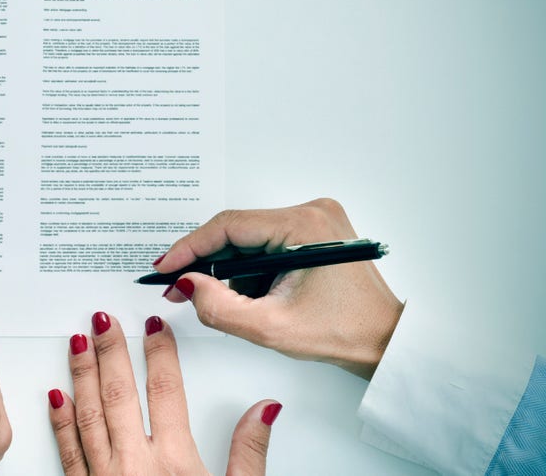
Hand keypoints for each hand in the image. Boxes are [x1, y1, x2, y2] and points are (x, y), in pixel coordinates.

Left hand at [48, 313, 278, 474]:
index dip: (161, 353)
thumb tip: (263, 411)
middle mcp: (134, 467)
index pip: (167, 392)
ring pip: (88, 414)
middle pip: (121, 394)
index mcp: (174, 463)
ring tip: (77, 342)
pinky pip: (68, 452)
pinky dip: (61, 422)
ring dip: (82, 375)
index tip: (157, 325)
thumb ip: (249, 454)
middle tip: (103, 319)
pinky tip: (56, 397)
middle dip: (111, 351)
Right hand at [155, 198, 403, 378]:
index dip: (190, 247)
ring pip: (249, 238)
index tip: (164, 267)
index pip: (228, 226)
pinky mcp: (315, 233)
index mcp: (304, 226)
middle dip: (207, 262)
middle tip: (179, 288)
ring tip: (227, 301)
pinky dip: (249, 268)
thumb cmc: (345, 333)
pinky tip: (251, 294)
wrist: (388, 341)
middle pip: (237, 230)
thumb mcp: (271, 328)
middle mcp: (311, 212)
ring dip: (230, 268)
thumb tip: (185, 284)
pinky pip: (265, 243)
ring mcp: (315, 220)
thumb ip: (219, 307)